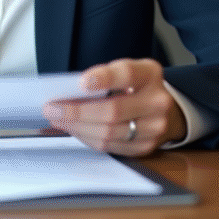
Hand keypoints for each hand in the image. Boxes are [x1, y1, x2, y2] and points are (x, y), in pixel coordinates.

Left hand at [42, 59, 185, 156]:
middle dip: (77, 112)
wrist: (165, 109)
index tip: (82, 82)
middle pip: (113, 110)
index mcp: (150, 74)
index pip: (127, 74)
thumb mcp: (126, 72)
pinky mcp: (145, 147)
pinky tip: (75, 129)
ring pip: (109, 132)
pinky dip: (88, 138)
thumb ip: (104, 77)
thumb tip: (69, 93)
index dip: (104, 78)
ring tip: (59, 119)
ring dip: (78, 127)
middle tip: (53, 109)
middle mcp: (157, 101)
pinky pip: (110, 146)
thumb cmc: (136, 87)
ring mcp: (154, 127)